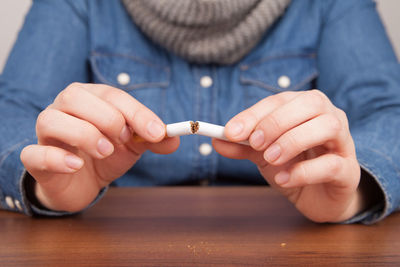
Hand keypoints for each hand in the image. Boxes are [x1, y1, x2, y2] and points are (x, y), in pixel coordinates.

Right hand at [20, 83, 178, 211]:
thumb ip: (153, 140)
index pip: (111, 95)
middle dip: (107, 117)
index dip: (136, 112)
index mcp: (90, 99)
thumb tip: (174, 139)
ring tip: (106, 151)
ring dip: (84, 134)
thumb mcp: (133, 146)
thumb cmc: (105, 155)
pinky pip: (35, 153)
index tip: (156, 132)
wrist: (80, 182)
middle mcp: (64, 109)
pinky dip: (57, 157)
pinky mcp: (35, 158)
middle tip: (124, 140)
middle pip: (76, 97)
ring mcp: (46, 133)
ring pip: (51, 120)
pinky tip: (77, 165)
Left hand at [213, 90, 361, 222]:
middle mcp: (329, 117)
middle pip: (310, 103)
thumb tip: (216, 141)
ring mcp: (343, 143)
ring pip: (327, 127)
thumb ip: (243, 146)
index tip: (231, 131)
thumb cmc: (293, 166)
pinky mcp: (349, 171)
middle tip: (255, 143)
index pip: (280, 100)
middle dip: (277, 122)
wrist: (318, 196)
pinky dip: (304, 171)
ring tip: (271, 159)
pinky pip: (332, 164)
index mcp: (305, 108)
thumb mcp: (263, 154)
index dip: (255, 114)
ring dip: (293, 140)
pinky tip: (285, 179)